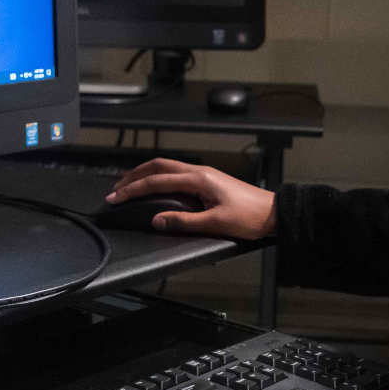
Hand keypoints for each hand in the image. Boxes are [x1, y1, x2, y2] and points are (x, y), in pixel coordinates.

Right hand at [105, 158, 276, 238]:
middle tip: (116, 188)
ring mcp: (204, 174)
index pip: (157, 181)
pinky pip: (176, 172)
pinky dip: (159, 176)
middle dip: (133, 176)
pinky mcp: (208, 179)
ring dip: (145, 173)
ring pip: (166, 167)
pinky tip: (156, 185)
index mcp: (198, 179)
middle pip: (157, 166)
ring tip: (130, 184)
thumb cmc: (250, 216)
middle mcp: (199, 171)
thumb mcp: (215, 223)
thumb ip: (183, 221)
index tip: (116, 197)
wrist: (273, 212)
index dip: (133, 189)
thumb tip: (157, 221)